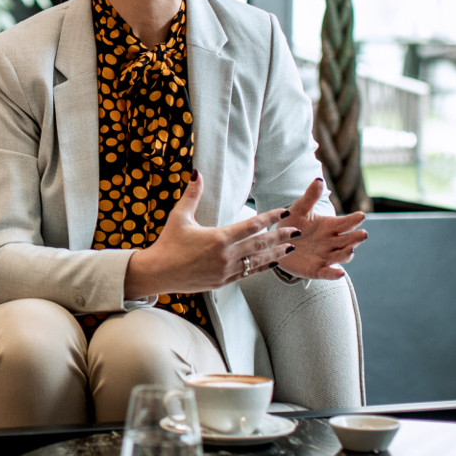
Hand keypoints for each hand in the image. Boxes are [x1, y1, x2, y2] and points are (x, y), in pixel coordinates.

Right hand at [124, 173, 298, 296]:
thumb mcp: (179, 217)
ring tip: (290, 247)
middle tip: (297, 230)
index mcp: (218, 238)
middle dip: (280, 236)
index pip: (251, 226)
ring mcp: (225, 271)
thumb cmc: (167, 244)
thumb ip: (192, 195)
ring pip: (257, 261)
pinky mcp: (222, 281)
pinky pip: (247, 274)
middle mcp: (225, 256)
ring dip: (275, 253)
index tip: (283, 212)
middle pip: (260, 244)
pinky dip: (261, 267)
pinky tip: (271, 263)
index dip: (269, 218)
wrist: (157, 273)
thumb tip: (197, 173)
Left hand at [272, 178, 367, 279]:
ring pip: (341, 256)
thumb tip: (319, 179)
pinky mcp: (316, 269)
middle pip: (348, 240)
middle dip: (356, 238)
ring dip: (347, 254)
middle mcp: (332, 242)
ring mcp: (326, 256)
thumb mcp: (299, 209)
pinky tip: (339, 273)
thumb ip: (310, 197)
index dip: (354, 220)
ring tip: (350, 250)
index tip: (361, 215)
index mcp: (330, 226)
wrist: (277, 243)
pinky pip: (327, 272)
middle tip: (363, 234)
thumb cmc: (292, 223)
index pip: (346, 222)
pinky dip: (333, 273)